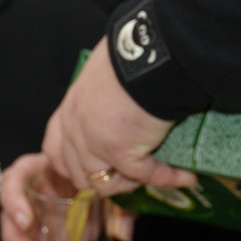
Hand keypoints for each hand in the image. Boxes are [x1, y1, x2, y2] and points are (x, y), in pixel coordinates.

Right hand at [0, 152, 140, 240]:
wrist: (108, 184)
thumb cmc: (104, 179)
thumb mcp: (112, 189)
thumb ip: (119, 206)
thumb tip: (124, 232)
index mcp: (44, 173)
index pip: (16, 178)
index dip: (15, 200)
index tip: (27, 222)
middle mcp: (32, 198)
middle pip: (11, 219)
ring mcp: (34, 225)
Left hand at [31, 45, 186, 217]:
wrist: (148, 57)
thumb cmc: (128, 55)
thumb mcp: (100, 75)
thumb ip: (100, 95)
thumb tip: (119, 96)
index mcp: (69, 111)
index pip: (55, 152)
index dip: (73, 165)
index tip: (94, 167)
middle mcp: (76, 132)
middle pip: (79, 175)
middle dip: (104, 180)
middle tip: (128, 176)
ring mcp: (96, 146)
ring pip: (107, 184)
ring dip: (131, 184)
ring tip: (154, 175)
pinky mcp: (123, 154)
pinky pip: (144, 176)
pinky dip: (167, 178)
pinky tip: (185, 176)